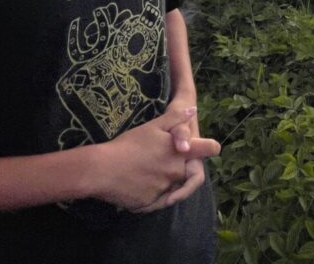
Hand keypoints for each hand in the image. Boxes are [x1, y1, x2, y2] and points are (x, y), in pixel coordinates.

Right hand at [91, 107, 219, 212]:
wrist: (102, 169)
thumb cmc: (128, 144)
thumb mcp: (153, 127)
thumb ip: (176, 118)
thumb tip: (194, 110)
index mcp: (179, 152)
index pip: (209, 149)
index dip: (211, 147)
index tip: (209, 147)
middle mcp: (177, 172)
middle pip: (189, 172)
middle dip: (178, 167)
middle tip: (157, 160)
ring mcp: (165, 189)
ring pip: (172, 187)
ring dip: (164, 181)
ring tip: (144, 171)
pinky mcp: (151, 203)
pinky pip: (156, 200)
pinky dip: (151, 194)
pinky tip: (138, 183)